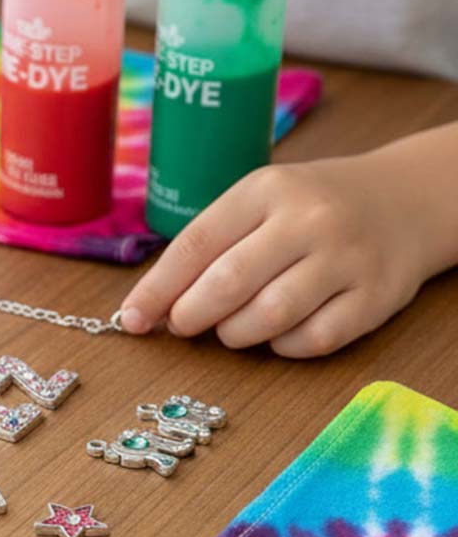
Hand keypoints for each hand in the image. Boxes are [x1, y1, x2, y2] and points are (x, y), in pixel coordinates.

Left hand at [121, 141, 457, 357]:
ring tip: (232, 328)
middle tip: (183, 324)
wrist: (405, 200)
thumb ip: (207, 246)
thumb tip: (146, 307)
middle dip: (191, 315)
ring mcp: (347, 259)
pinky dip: (283, 347)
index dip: (157, 289)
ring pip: (270, 316)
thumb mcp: (258, 203)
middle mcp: (310, 220)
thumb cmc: (308, 209)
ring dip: (235, 334)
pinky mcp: (377, 297)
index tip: (131, 319)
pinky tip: (278, 335)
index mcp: (267, 190)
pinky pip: (314, 340)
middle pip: (229, 283)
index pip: (197, 243)